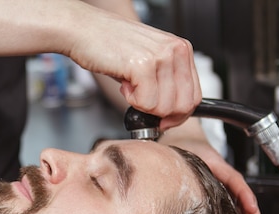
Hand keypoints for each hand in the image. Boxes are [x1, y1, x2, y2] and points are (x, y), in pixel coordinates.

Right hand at [65, 11, 201, 129]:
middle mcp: (176, 51)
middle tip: (142, 104)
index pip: (194, 96)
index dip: (178, 115)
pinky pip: (146, 103)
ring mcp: (161, 57)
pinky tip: (124, 84)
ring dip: (143, 105)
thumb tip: (170, 112)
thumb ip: (165, 82)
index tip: (162, 119)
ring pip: (164, 107)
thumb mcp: (148, 60)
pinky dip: (131, 101)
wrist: (84, 30)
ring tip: (130, 86)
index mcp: (181, 49)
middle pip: (183, 106)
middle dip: (161, 115)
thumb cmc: (110, 45)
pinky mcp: (143, 65)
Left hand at [158, 119, 265, 213]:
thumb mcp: (185, 155)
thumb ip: (185, 168)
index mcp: (219, 168)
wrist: (182, 142)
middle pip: (242, 202)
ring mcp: (221, 190)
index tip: (251, 209)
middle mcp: (224, 181)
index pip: (236, 182)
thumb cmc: (185, 148)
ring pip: (237, 211)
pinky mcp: (215, 199)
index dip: (245, 196)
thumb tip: (174, 185)